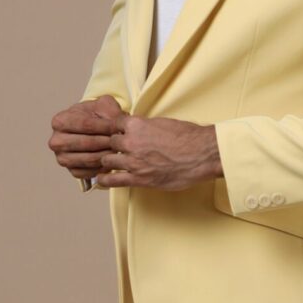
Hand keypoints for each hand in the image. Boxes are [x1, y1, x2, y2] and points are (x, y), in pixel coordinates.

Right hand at [49, 96, 126, 184]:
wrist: (92, 130)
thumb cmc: (96, 116)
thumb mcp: (104, 106)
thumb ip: (110, 111)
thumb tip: (117, 125)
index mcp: (59, 121)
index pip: (85, 124)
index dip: (104, 126)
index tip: (119, 127)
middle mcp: (56, 141)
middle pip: (86, 143)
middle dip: (106, 142)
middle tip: (122, 141)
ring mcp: (62, 158)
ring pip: (89, 159)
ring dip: (107, 155)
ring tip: (119, 149)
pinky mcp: (72, 171)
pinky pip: (90, 172)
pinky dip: (103, 167)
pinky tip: (112, 160)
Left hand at [92, 114, 221, 191]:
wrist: (201, 154)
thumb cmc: (189, 137)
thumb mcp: (164, 123)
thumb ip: (147, 126)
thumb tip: (142, 129)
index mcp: (137, 124)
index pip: (115, 124)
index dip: (115, 129)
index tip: (116, 132)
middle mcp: (131, 142)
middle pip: (110, 142)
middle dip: (113, 145)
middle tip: (114, 149)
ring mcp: (133, 161)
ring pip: (108, 159)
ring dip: (108, 160)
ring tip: (107, 163)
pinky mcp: (138, 178)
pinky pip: (114, 179)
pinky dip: (105, 179)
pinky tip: (101, 178)